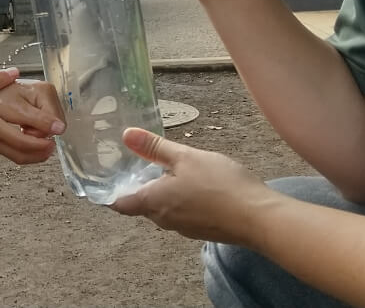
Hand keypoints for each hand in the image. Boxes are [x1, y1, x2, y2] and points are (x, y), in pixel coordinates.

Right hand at [0, 68, 56, 164]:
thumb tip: (15, 72)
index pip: (23, 141)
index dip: (42, 140)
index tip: (56, 135)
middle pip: (24, 156)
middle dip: (42, 152)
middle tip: (55, 144)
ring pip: (15, 158)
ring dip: (32, 154)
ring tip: (44, 143)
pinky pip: (6, 153)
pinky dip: (19, 150)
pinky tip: (23, 139)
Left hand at [0, 79, 65, 138]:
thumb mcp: (16, 112)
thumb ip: (39, 120)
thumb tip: (60, 128)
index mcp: (46, 91)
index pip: (57, 123)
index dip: (41, 132)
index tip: (24, 128)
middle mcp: (49, 93)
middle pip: (55, 126)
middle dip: (38, 132)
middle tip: (21, 126)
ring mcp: (46, 99)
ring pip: (50, 127)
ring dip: (35, 131)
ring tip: (20, 124)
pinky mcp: (42, 106)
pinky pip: (45, 125)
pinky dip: (33, 129)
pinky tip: (22, 124)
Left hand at [109, 128, 278, 245]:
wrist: (259, 218)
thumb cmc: (220, 186)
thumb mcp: (185, 157)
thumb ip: (154, 148)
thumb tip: (126, 135)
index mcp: (152, 203)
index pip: (118, 203)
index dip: (108, 192)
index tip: (105, 178)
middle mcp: (164, 220)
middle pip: (141, 205)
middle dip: (137, 187)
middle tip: (137, 165)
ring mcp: (184, 228)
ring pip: (163, 209)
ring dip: (161, 192)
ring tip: (166, 170)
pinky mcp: (202, 230)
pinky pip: (182, 213)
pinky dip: (180, 200)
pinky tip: (194, 185)